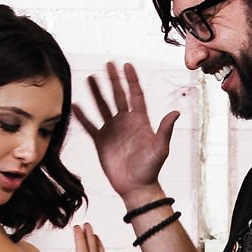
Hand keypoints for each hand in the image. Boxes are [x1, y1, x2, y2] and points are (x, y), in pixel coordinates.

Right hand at [73, 62, 179, 199]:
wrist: (136, 187)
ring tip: (90, 78)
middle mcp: (125, 122)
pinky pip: (90, 125)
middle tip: (108, 64)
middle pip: (118, 96)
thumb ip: (165, 130)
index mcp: (140, 121)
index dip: (131, 80)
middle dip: (113, 80)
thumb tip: (175, 112)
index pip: (136, 95)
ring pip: (103, 107)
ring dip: (97, 93)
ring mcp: (112, 130)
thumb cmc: (151, 169)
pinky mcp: (101, 141)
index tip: (127, 65)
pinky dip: (83, 116)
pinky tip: (76, 105)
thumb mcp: (160, 148)